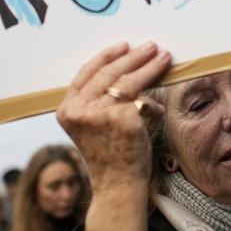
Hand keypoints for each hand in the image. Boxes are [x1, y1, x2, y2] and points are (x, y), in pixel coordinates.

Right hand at [55, 42, 170, 192]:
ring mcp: (98, 113)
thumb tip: (125, 66)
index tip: (123, 46)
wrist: (118, 184)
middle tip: (150, 47)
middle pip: (107, 73)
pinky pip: (141, 97)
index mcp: (66, 110)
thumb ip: (97, 100)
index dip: (106, 57)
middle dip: (132, 57)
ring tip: (163, 56)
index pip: (86, 74)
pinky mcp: (121, 117)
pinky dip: (153, 93)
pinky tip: (162, 88)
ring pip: (127, 80)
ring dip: (148, 66)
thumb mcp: (93, 124)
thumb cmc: (111, 154)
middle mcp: (78, 110)